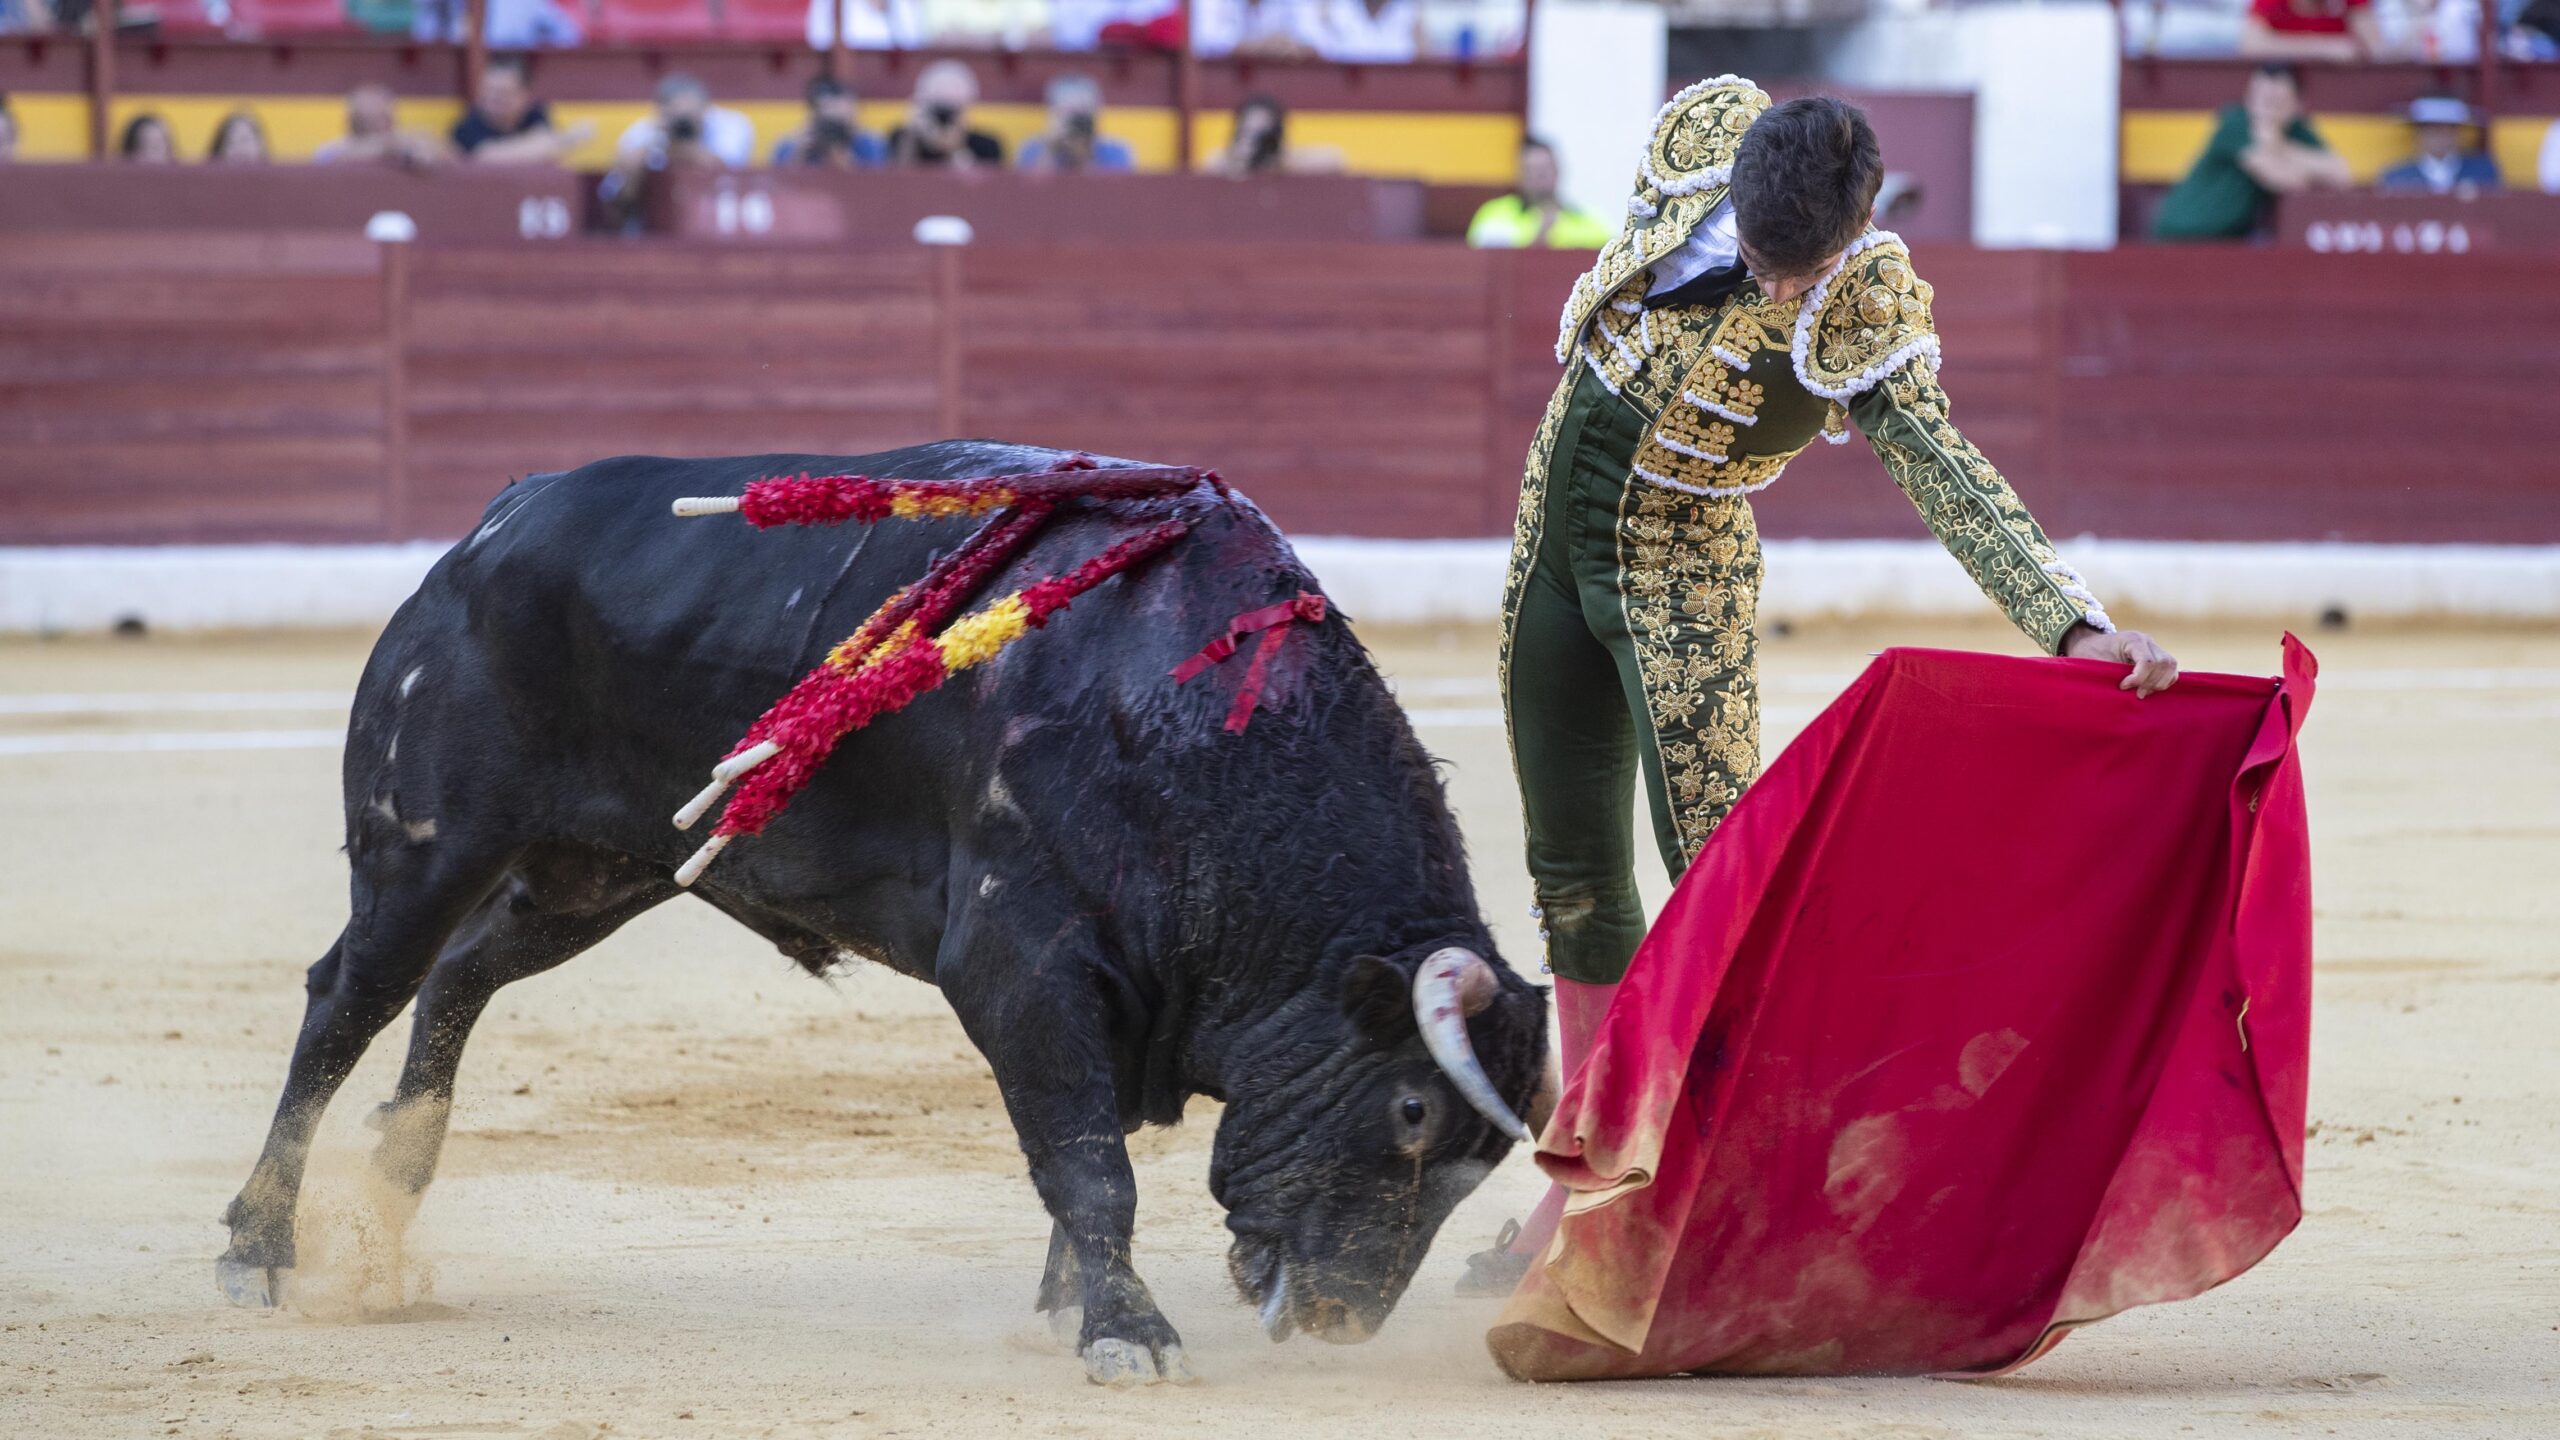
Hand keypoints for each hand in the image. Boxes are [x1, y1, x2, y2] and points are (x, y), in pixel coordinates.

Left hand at [2063, 625, 2179, 696]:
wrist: (2090, 644)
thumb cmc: (2091, 654)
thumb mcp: (2096, 663)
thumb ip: (2113, 675)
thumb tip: (2125, 692)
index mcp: (2132, 639)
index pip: (2148, 661)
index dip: (2138, 679)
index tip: (2123, 687)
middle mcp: (2147, 641)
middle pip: (2164, 663)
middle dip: (2151, 683)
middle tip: (2136, 694)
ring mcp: (2154, 647)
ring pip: (2171, 666)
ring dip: (2159, 683)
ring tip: (2141, 692)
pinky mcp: (2157, 656)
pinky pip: (2171, 669)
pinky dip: (2164, 681)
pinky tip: (2148, 688)